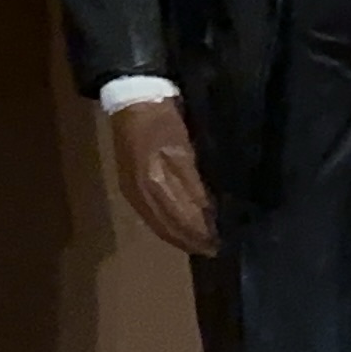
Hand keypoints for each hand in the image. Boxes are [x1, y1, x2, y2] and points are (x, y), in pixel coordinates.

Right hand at [103, 100, 217, 255]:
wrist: (133, 102)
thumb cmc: (164, 121)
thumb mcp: (185, 147)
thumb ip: (195, 181)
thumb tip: (209, 212)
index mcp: (156, 182)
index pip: (183, 217)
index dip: (201, 232)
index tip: (220, 242)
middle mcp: (142, 193)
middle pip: (170, 226)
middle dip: (191, 240)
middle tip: (213, 249)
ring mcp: (133, 192)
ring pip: (159, 225)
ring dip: (179, 237)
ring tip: (198, 245)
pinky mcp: (130, 189)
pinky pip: (149, 217)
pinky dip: (165, 228)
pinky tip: (177, 232)